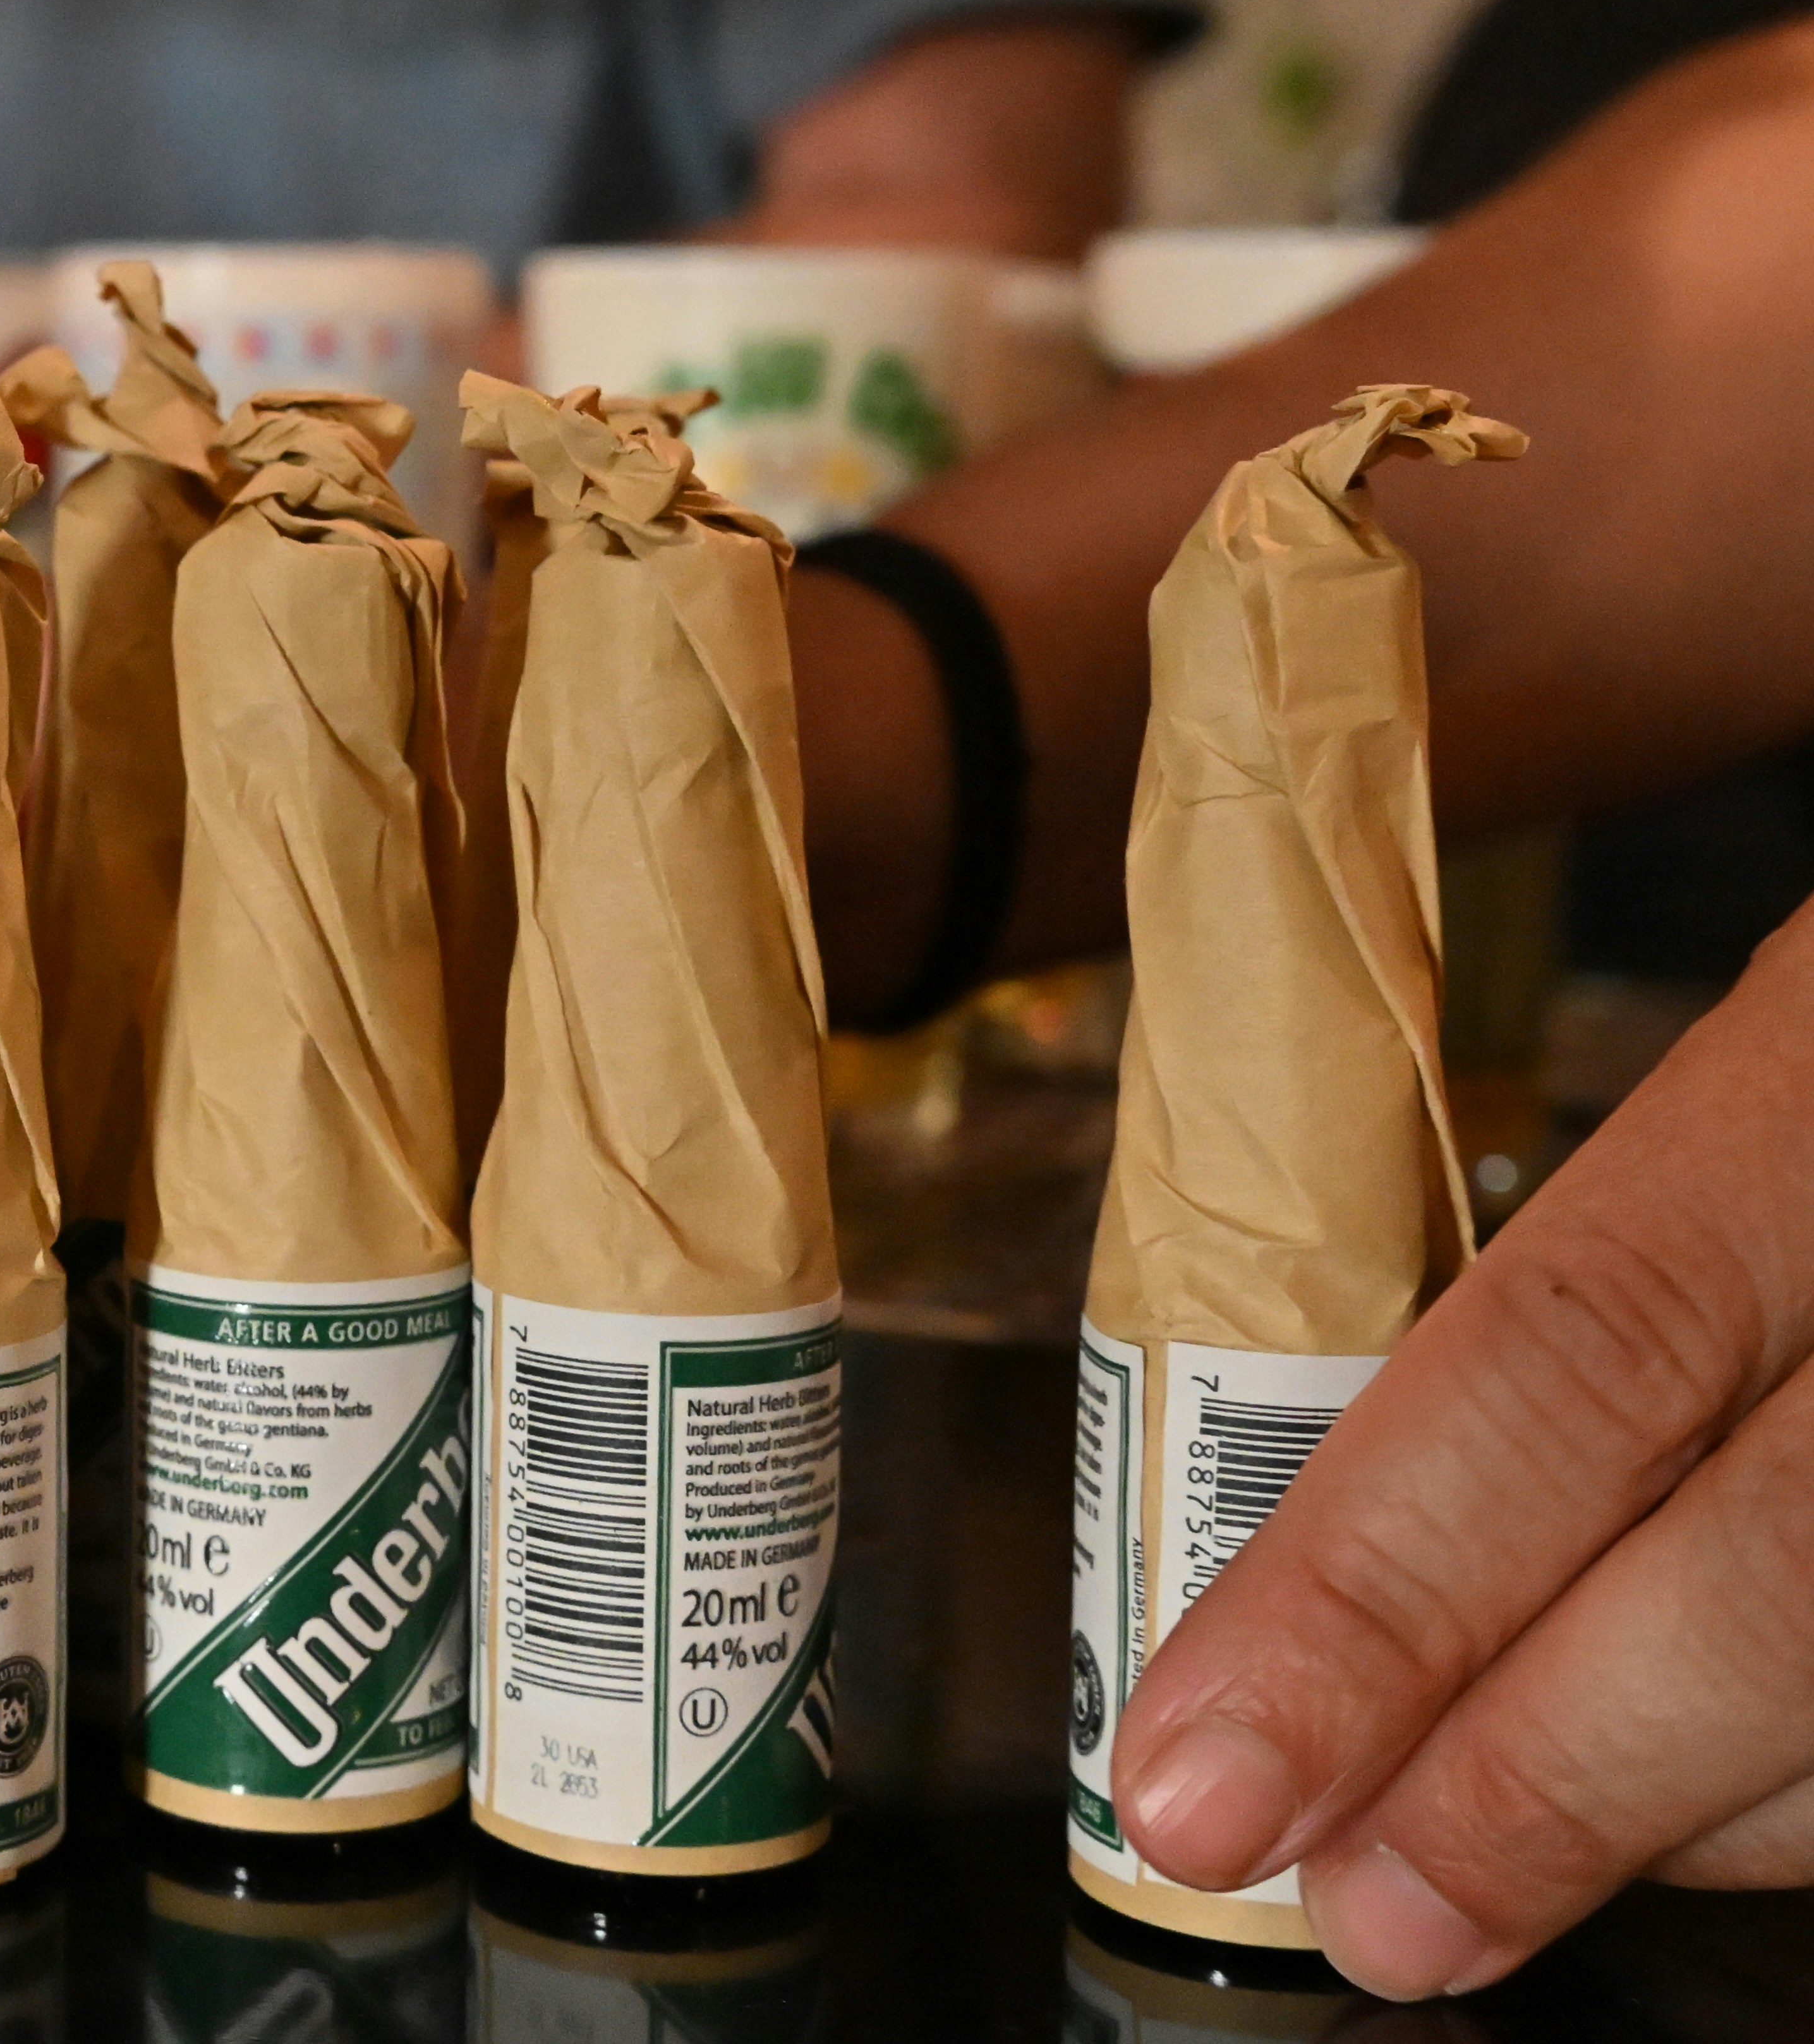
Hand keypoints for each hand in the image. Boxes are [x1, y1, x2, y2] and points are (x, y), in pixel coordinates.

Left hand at [1110, 904, 1813, 1997]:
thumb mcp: (1780, 1043)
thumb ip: (1609, 1267)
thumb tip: (1338, 1527)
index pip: (1578, 1356)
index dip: (1377, 1588)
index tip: (1196, 1769)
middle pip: (1774, 1575)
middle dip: (1536, 1780)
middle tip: (1351, 1907)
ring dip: (1695, 1818)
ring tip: (1491, 1859)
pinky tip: (1723, 1802)